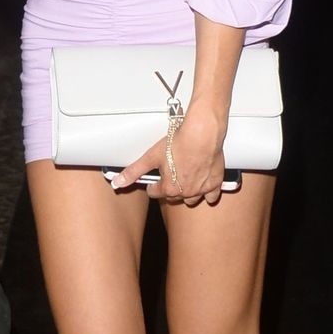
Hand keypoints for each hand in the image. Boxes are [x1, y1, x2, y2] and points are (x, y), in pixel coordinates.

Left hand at [113, 103, 227, 204]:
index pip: (155, 193)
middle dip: (169, 190)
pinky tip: (203, 186)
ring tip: (184, 181)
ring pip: (192, 200)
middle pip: (173, 197)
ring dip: (186, 193)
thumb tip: (117, 183)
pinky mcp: (215, 184)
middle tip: (169, 177)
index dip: (153, 185)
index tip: (154, 181)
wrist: (202, 134)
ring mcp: (201, 190)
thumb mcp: (151, 157)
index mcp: (169, 188)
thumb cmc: (177, 143)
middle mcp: (185, 193)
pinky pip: (211, 197)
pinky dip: (207, 194)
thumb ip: (134, 172)